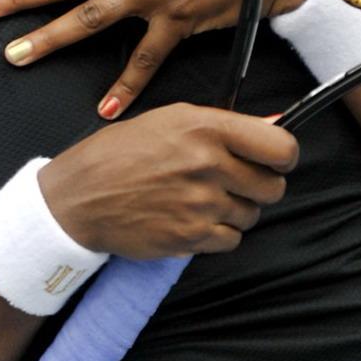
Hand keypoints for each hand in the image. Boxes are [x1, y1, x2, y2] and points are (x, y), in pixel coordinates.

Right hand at [38, 104, 296, 259]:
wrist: (78, 197)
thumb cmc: (119, 153)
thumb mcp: (169, 120)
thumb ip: (223, 125)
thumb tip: (274, 123)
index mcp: (204, 127)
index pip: (280, 146)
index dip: (283, 157)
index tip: (273, 160)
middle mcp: (206, 164)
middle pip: (272, 187)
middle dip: (257, 186)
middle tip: (231, 182)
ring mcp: (200, 203)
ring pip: (252, 215)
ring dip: (234, 211)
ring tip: (201, 200)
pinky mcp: (191, 237)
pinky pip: (232, 240)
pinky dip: (218, 234)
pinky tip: (192, 220)